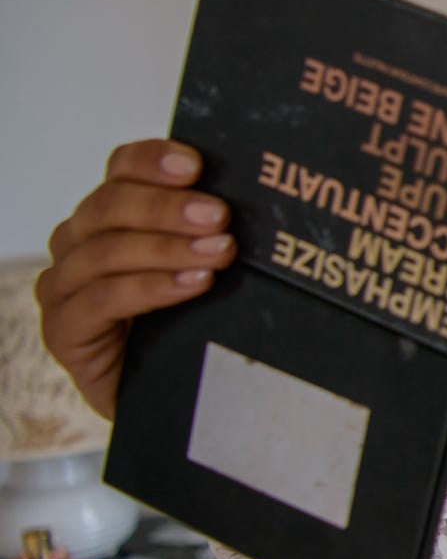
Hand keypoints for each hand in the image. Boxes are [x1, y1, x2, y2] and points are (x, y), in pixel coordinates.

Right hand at [35, 140, 233, 417]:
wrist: (178, 398)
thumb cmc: (196, 323)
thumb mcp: (212, 267)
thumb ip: (218, 230)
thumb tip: (270, 198)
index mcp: (112, 215)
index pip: (121, 169)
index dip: (152, 160)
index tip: (195, 164)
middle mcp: (79, 244)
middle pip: (110, 205)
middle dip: (168, 207)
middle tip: (219, 216)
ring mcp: (64, 287)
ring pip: (104, 250)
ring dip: (166, 248)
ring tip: (220, 253)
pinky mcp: (63, 330)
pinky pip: (99, 300)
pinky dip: (148, 288)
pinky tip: (191, 285)